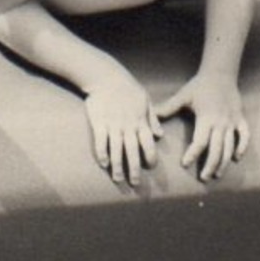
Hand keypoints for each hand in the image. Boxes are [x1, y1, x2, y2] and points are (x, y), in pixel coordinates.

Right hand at [83, 71, 161, 186]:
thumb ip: (153, 118)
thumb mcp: (145, 100)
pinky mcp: (99, 123)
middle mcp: (128, 126)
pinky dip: (102, 153)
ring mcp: (113, 125)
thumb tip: (160, 135)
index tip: (151, 167)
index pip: (148, 143)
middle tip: (135, 183)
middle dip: (134, 168)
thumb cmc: (127, 87)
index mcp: (140, 121)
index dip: (150, 156)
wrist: (106, 77)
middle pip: (132, 151)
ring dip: (118, 166)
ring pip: (116, 150)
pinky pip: (101, 142)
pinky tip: (104, 163)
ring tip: (118, 179)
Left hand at [154, 72, 249, 181]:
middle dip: (210, 165)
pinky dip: (242, 147)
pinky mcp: (240, 119)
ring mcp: (232, 122)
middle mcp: (221, 123)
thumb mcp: (183, 95)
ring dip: (224, 162)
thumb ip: (168, 107)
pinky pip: (245, 136)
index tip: (185, 164)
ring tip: (217, 175)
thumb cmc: (199, 86)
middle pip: (217, 149)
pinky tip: (236, 158)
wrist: (220, 73)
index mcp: (206, 118)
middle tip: (203, 178)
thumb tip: (152, 115)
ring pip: (230, 147)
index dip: (193, 154)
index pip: (200, 142)